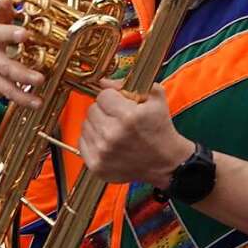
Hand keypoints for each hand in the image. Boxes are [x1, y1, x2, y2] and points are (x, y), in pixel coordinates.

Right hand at [0, 0, 43, 108]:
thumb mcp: (0, 28)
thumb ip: (9, 12)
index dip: (1, 5)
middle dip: (10, 35)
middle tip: (25, 35)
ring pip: (5, 69)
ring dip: (23, 74)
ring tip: (40, 79)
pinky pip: (7, 91)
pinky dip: (23, 97)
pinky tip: (37, 102)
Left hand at [79, 80, 194, 188]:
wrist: (165, 162)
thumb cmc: (160, 130)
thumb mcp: (156, 100)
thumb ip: (133, 84)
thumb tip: (105, 81)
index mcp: (129, 116)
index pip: (103, 95)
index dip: (113, 96)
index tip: (121, 103)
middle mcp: (113, 135)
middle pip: (92, 109)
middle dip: (105, 110)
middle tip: (119, 116)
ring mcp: (102, 152)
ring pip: (86, 124)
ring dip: (98, 124)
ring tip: (115, 130)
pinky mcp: (96, 165)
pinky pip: (82, 142)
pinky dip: (93, 139)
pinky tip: (107, 141)